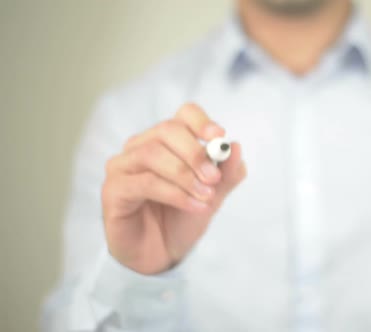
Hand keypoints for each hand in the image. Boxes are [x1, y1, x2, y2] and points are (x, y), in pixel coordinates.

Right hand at [101, 103, 245, 274]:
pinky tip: (194, 206)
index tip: (219, 136)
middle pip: (167, 130)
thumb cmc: (182, 218)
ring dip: (185, 175)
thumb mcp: (212, 195)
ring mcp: (123, 166)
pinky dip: (174, 193)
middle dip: (195, 153)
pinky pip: (144, 183)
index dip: (201, 121)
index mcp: (167, 141)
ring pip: (153, 154)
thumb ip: (227, 174)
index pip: (183, 115)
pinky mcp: (113, 190)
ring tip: (206, 196)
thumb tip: (237, 147)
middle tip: (215, 177)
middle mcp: (141, 147)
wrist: (161, 254)